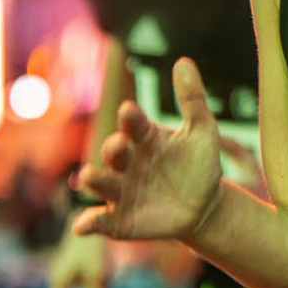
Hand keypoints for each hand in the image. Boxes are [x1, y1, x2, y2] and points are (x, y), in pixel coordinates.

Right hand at [47, 225, 111, 287]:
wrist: (87, 218)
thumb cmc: (90, 247)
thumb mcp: (96, 273)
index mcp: (60, 282)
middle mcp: (61, 277)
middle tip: (105, 278)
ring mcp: (69, 270)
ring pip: (88, 287)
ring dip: (100, 283)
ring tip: (106, 265)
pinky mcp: (78, 264)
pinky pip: (91, 278)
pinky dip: (101, 276)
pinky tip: (106, 262)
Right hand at [75, 58, 226, 243]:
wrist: (205, 206)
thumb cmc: (199, 164)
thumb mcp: (202, 131)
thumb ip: (192, 98)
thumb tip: (183, 61)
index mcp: (144, 138)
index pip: (134, 124)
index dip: (131, 118)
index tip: (130, 110)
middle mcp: (127, 162)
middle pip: (113, 153)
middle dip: (113, 149)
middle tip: (117, 146)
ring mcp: (121, 191)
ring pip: (102, 184)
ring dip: (94, 180)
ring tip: (88, 176)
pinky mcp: (120, 220)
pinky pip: (100, 221)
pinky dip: (89, 222)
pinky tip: (82, 226)